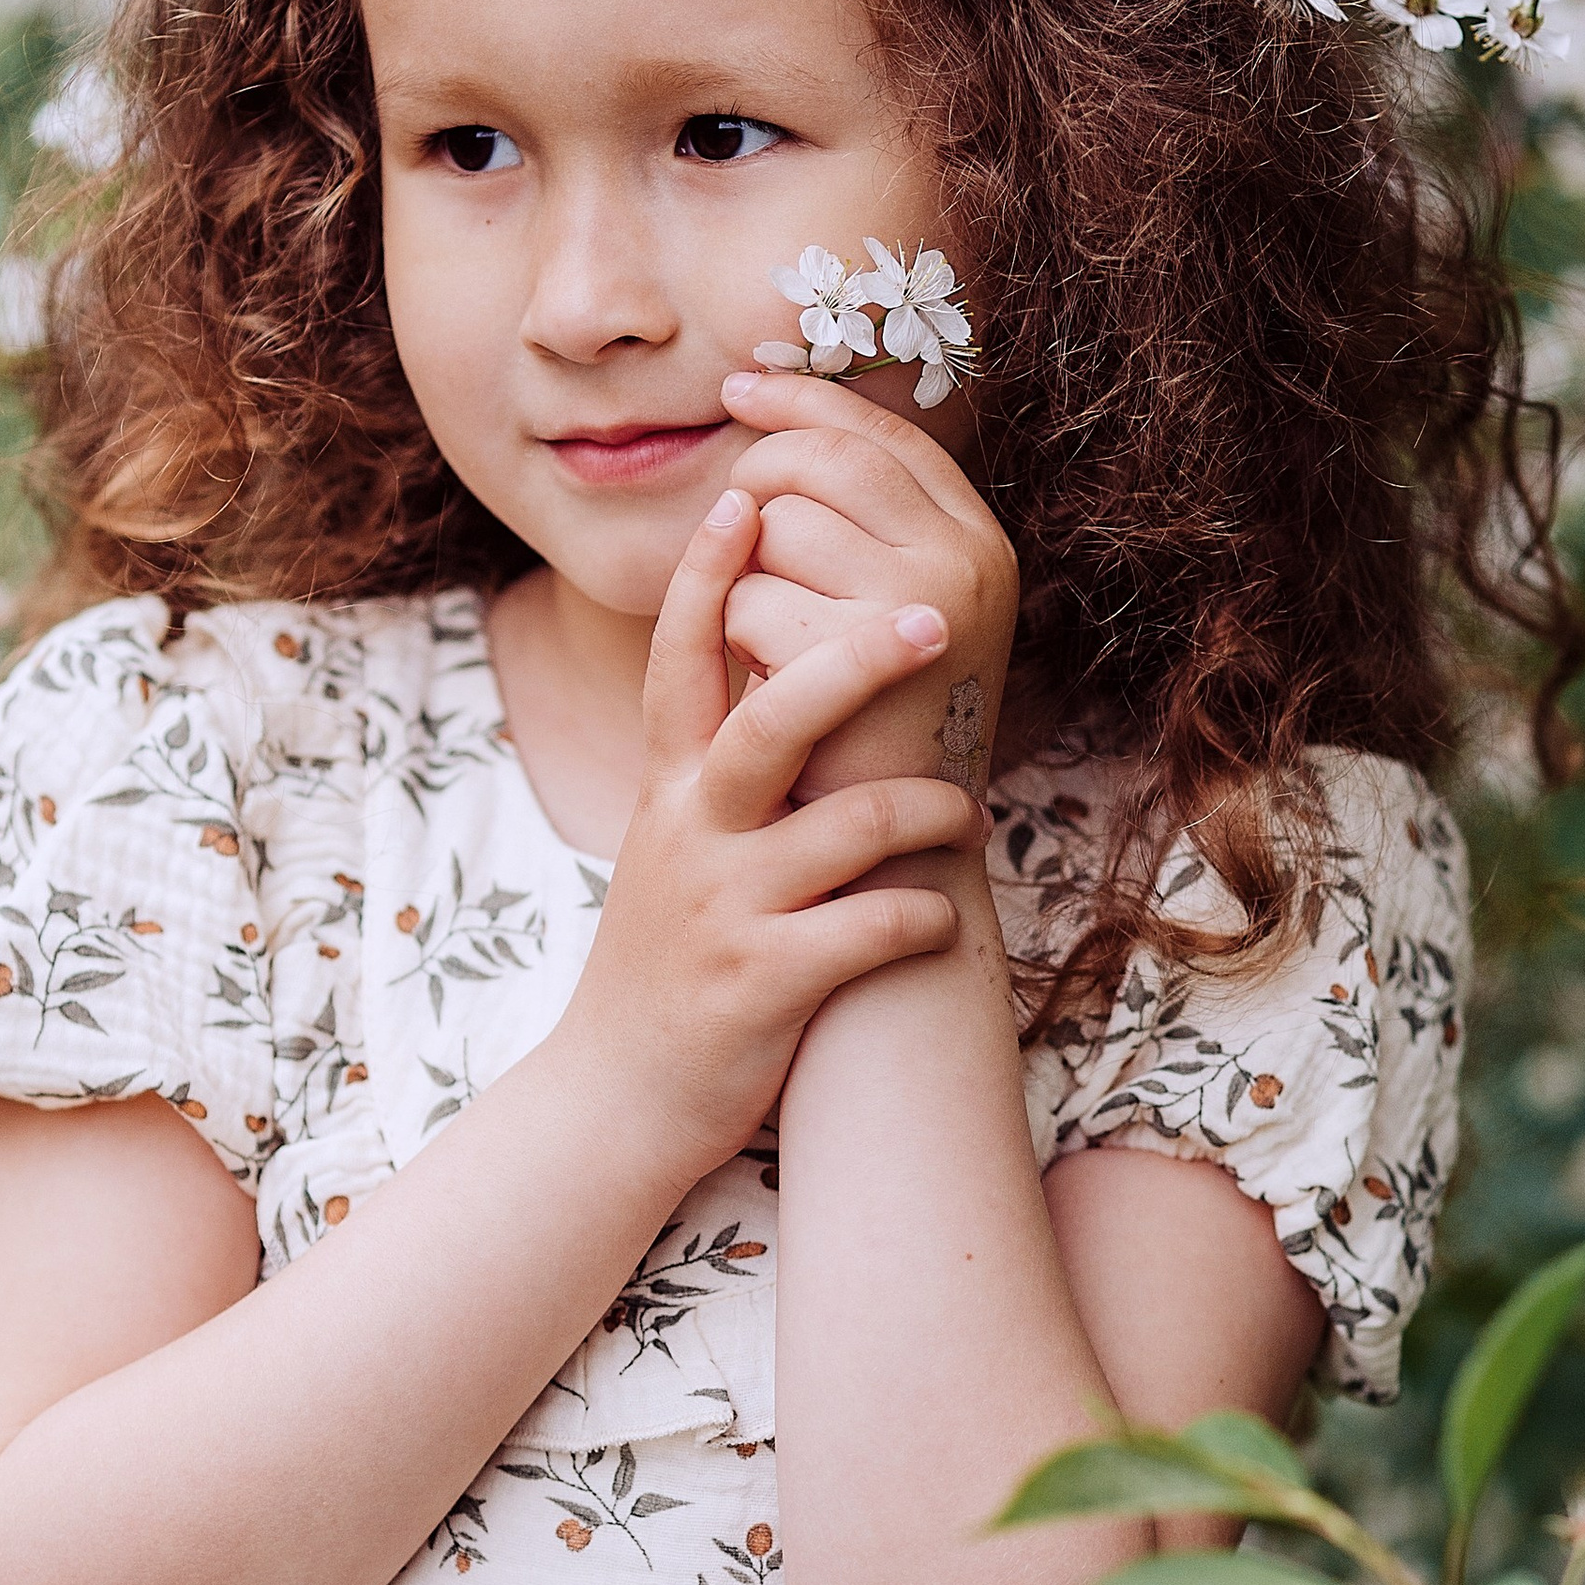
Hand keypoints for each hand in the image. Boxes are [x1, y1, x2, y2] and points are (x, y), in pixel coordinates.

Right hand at [552, 488, 989, 1191]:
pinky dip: (920, 919)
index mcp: (671, 787)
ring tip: (966, 815)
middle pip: (769, 717)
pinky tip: (939, 921)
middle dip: (853, 658)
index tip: (746, 488)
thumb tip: (792, 666)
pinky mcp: (764, 983)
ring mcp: (725, 908)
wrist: (619, 1095)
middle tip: (931, 618)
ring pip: (844, 827)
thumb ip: (718, 763)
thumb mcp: (676, 842)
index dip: (708, 572)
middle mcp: (691, 833)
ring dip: (926, 811)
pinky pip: (870, 931)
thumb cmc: (675, 954)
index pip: (680, 657)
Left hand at [716, 369, 1019, 803]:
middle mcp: (967, 557)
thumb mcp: (884, 611)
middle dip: (759, 490)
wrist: (893, 864)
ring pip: (771, 525)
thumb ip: (855, 520)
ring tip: (783, 649)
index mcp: (978, 539)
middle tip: (751, 553)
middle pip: (818, 459)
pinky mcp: (861, 652)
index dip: (803, 401)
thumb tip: (769, 404)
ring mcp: (922, 601)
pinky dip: (735, 644)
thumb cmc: (869, 732)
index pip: (879, 431)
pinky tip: (771, 688)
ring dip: (746, 583)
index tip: (738, 388)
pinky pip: (745, 597)